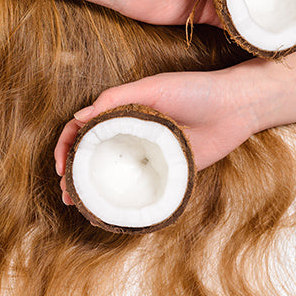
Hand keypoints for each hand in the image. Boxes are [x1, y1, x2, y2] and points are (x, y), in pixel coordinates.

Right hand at [54, 70, 261, 204]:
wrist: (234, 107)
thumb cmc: (193, 90)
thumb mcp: (151, 87)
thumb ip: (115, 99)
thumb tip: (79, 117)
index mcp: (122, 112)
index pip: (84, 128)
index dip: (67, 145)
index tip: (61, 163)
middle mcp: (131, 134)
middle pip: (93, 155)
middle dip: (74, 173)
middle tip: (67, 192)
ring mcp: (148, 154)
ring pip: (114, 174)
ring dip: (93, 188)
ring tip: (80, 203)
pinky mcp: (168, 172)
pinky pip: (141, 186)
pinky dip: (124, 197)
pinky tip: (111, 208)